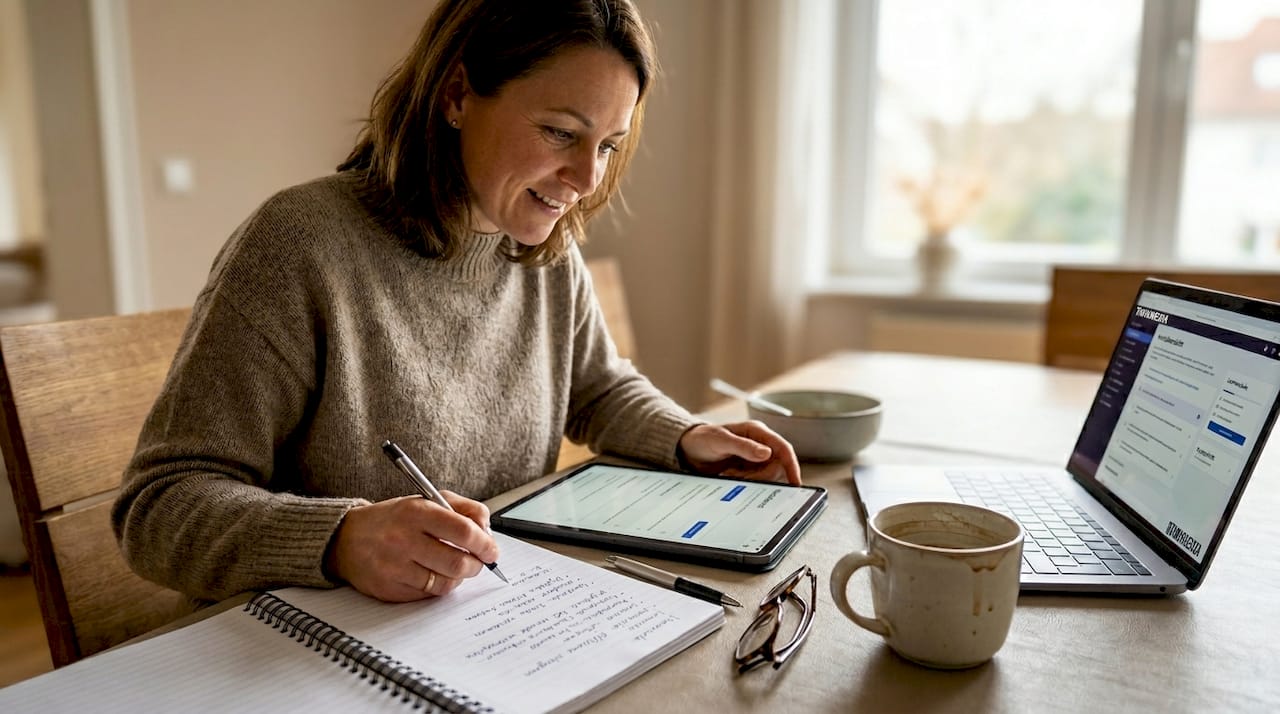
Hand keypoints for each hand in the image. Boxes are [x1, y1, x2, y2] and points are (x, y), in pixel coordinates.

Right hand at [324, 491, 499, 601]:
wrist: (347, 539)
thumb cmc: (394, 520)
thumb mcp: (426, 500)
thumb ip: (462, 508)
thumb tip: (487, 529)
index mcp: (416, 512)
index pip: (462, 530)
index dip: (484, 544)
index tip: (492, 550)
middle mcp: (403, 539)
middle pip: (457, 562)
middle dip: (476, 565)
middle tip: (479, 563)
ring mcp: (394, 567)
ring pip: (445, 583)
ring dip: (459, 578)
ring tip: (457, 568)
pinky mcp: (389, 589)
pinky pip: (428, 595)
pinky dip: (439, 587)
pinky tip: (436, 575)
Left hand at [677, 421, 801, 484]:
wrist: (688, 450)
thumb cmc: (703, 439)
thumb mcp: (720, 440)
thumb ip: (743, 446)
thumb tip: (767, 453)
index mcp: (757, 432)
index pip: (783, 448)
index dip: (792, 465)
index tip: (795, 482)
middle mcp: (760, 445)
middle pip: (777, 466)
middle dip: (760, 475)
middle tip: (736, 475)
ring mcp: (755, 458)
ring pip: (767, 476)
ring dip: (751, 480)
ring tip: (729, 474)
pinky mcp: (749, 470)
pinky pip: (757, 482)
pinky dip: (745, 483)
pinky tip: (730, 477)